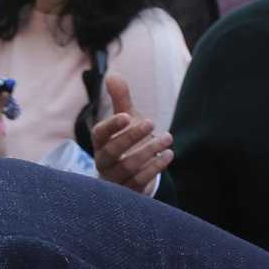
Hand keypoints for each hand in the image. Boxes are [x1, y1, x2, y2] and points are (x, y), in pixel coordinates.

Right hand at [89, 75, 172, 190]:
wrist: (137, 171)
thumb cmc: (129, 141)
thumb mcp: (126, 118)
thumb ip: (120, 98)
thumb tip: (112, 75)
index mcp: (100, 142)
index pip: (99, 134)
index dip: (111, 126)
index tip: (127, 117)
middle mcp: (103, 162)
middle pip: (111, 152)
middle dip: (132, 137)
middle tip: (152, 122)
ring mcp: (114, 179)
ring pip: (127, 168)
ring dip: (149, 151)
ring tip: (167, 138)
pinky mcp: (128, 192)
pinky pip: (138, 182)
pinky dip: (155, 168)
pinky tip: (168, 155)